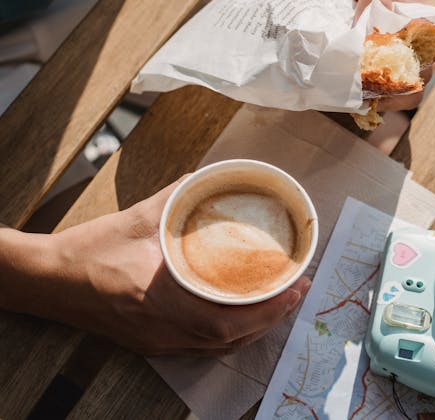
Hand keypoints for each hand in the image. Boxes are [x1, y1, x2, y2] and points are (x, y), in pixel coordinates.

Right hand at [32, 180, 310, 355]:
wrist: (47, 280)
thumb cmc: (90, 249)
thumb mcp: (140, 216)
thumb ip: (179, 196)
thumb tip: (209, 177)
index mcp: (161, 299)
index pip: (226, 320)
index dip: (268, 309)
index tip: (296, 287)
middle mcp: (163, 329)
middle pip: (231, 339)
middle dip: (272, 317)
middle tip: (298, 290)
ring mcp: (157, 341)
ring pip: (219, 347)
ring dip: (255, 328)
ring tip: (279, 303)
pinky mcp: (151, 343)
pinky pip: (202, 348)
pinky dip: (230, 335)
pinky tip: (242, 317)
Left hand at [324, 0, 430, 111]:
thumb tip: (369, 34)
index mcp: (425, 22)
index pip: (427, 62)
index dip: (409, 80)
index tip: (386, 88)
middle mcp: (412, 38)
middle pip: (412, 79)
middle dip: (392, 93)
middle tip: (368, 98)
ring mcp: (392, 46)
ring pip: (393, 82)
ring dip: (377, 93)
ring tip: (357, 98)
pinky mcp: (371, 50)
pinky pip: (373, 74)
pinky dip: (363, 86)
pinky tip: (349, 91)